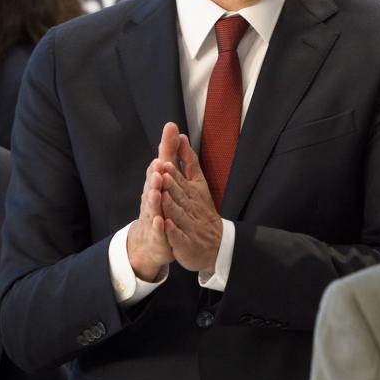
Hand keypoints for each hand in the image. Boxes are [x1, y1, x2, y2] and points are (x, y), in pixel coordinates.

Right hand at [126, 124, 180, 281]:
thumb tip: (172, 126)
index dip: (161, 161)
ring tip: (156, 190)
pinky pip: (157, 231)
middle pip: (153, 187)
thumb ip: (170, 153)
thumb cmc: (159, 205)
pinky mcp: (157, 236)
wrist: (151, 241)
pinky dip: (157, 226)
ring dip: (154, 198)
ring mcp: (152, 218)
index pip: (158, 171)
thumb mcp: (166, 177)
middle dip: (155, 176)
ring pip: (152, 207)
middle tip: (158, 165)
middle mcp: (151, 200)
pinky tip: (159, 220)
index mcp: (156, 185)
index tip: (164, 151)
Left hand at [157, 134, 223, 273]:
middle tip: (163, 173)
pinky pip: (179, 236)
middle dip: (172, 184)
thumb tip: (180, 135)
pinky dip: (173, 231)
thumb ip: (188, 160)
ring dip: (171, 205)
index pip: (183, 179)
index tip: (166, 161)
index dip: (175, 171)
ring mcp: (189, 224)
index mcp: (193, 191)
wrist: (216, 243)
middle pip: (180, 194)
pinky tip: (167, 225)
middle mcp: (191, 206)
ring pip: (179, 214)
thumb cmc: (201, 209)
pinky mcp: (185, 242)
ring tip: (163, 196)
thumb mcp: (197, 182)